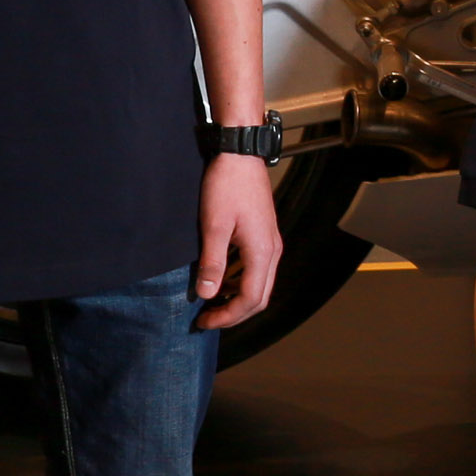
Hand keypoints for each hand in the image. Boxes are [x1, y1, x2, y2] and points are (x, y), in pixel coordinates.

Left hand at [192, 149, 281, 330]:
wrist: (240, 154)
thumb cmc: (227, 185)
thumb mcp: (214, 225)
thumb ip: (213, 262)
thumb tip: (207, 294)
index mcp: (262, 251)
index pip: (249, 299)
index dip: (227, 315)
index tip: (203, 321)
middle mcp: (272, 250)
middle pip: (260, 297)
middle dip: (233, 313)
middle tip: (206, 318)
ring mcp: (271, 243)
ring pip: (260, 285)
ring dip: (237, 299)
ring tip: (211, 302)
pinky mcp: (265, 236)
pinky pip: (257, 270)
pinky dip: (240, 282)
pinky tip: (221, 280)